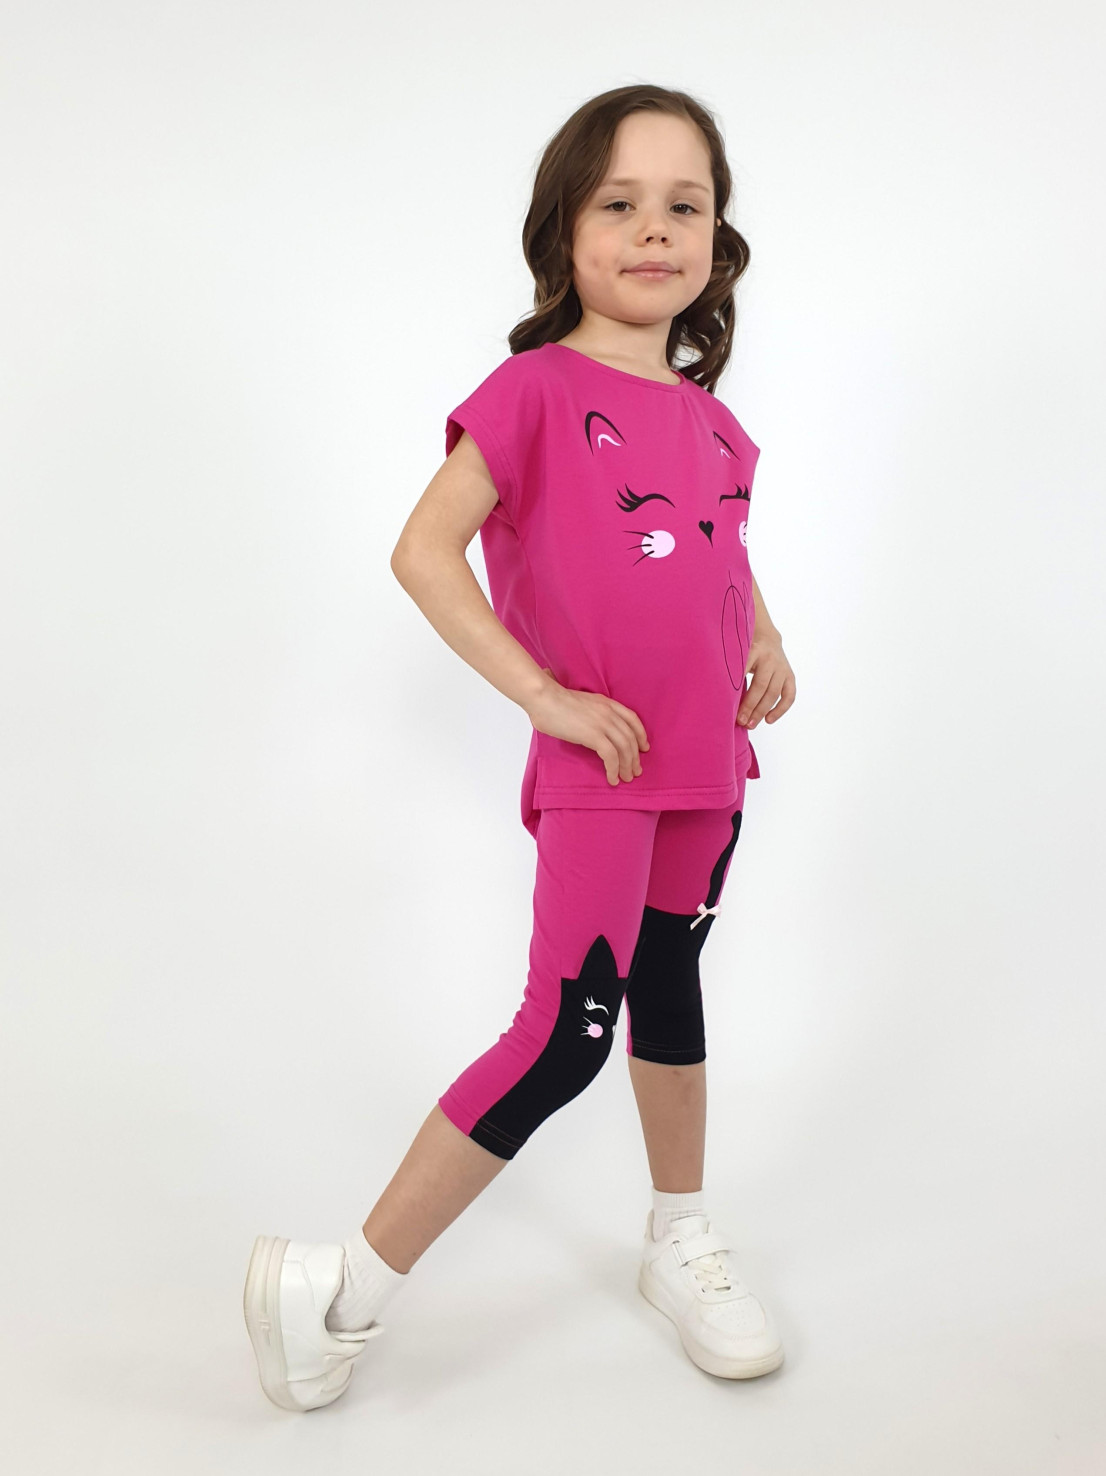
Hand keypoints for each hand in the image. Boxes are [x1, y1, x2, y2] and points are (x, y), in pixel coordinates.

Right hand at [525, 667, 649, 785]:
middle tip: (636, 770)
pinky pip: (611, 756)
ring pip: (624, 748)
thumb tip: (590, 728)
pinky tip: (612, 779)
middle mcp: (609, 713)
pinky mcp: (594, 736)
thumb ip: (592, 713)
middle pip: (631, 738)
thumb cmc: (553, 701)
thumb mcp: (582, 703)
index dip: (641, 735)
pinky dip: (614, 769)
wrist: (544, 698)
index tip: (643, 747)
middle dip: (635, 757)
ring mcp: (603, 724)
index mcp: (607, 703)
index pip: (633, 719)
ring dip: (627, 766)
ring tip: (626, 778)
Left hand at [737, 629, 795, 727]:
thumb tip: (716, 692)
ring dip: (762, 711)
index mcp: (753, 650)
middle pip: (760, 686)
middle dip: (750, 706)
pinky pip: (789, 696)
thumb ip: (730, 667)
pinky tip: (769, 720)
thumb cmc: (746, 649)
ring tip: (751, 724)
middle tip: (740, 721)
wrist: (767, 637)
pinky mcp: (790, 675)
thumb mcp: (736, 652)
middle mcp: (770, 659)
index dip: (736, 690)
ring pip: (774, 693)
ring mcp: (782, 667)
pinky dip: (780, 709)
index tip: (728, 706)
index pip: (744, 672)